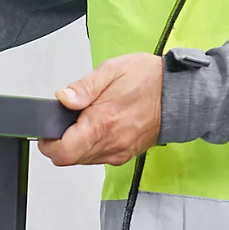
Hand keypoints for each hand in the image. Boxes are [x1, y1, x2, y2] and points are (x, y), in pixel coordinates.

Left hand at [38, 53, 162, 166]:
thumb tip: (62, 98)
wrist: (180, 94)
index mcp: (102, 124)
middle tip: (68, 120)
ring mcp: (117, 153)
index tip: (49, 129)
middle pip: (68, 158)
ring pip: (81, 159)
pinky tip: (100, 127)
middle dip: (61, 142)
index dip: (48, 143)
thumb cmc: (149, 80)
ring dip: (76, 144)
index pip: (62, 152)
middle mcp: (109, 144)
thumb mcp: (111, 70)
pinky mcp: (123, 156)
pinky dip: (91, 145)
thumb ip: (83, 87)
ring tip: (88, 119)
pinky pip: (97, 158)